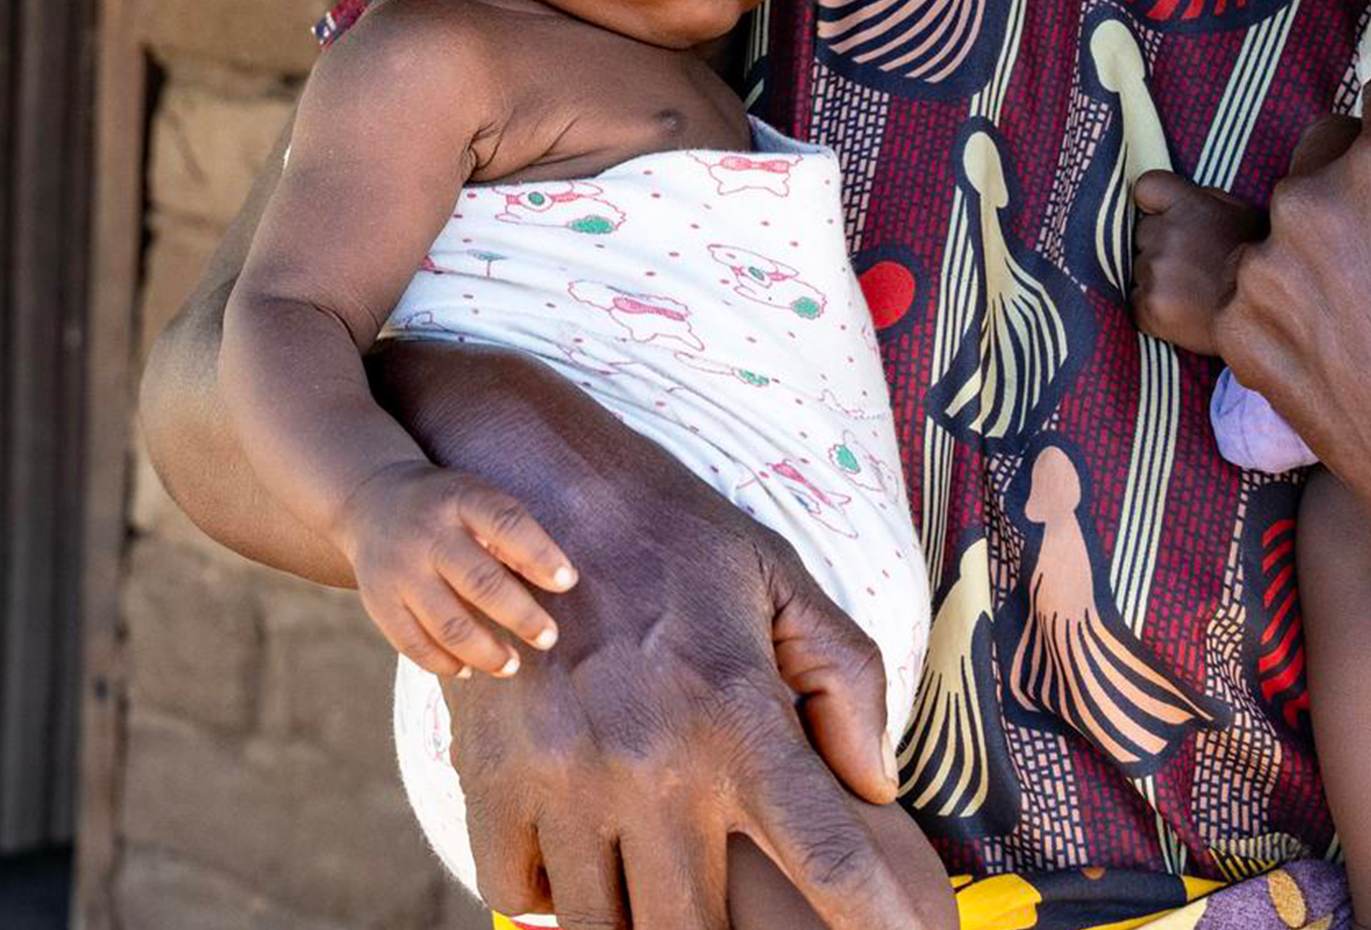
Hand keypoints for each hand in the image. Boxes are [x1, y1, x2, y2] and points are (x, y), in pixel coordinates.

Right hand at [340, 462, 577, 680]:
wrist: (372, 502)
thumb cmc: (447, 510)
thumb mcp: (477, 501)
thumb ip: (513, 538)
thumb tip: (561, 583)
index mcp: (459, 499)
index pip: (505, 523)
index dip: (539, 554)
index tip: (568, 582)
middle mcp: (426, 534)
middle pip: (479, 581)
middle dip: (521, 616)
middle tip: (548, 637)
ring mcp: (398, 570)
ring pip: (447, 623)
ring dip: (486, 652)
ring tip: (512, 665)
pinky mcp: (378, 601)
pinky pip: (413, 644)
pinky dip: (444, 663)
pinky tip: (468, 669)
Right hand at [443, 497, 945, 929]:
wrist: (537, 485)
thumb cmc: (672, 536)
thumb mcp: (781, 581)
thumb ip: (844, 683)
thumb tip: (876, 786)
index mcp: (739, 718)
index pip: (828, 859)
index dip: (876, 922)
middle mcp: (655, 763)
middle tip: (728, 904)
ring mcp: (567, 778)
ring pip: (604, 927)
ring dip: (633, 920)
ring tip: (653, 883)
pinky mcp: (493, 776)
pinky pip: (515, 892)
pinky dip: (549, 899)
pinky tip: (578, 863)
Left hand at [1128, 173, 1263, 353]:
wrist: (1266, 317)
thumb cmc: (1256, 263)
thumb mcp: (1242, 215)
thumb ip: (1204, 200)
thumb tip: (1176, 199)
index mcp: (1189, 206)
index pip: (1147, 187)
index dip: (1153, 203)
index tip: (1164, 216)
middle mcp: (1168, 235)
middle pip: (1141, 232)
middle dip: (1158, 245)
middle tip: (1190, 265)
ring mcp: (1156, 271)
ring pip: (1137, 267)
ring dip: (1155, 277)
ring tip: (1190, 291)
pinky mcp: (1149, 305)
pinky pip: (1135, 300)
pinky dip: (1151, 306)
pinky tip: (1180, 311)